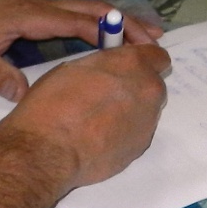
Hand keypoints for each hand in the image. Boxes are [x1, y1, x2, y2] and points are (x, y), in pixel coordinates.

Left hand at [0, 0, 161, 99]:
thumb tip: (26, 94)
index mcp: (33, 14)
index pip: (82, 21)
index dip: (114, 31)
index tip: (141, 42)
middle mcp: (40, 6)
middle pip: (92, 10)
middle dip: (126, 22)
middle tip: (157, 37)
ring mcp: (36, 7)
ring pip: (84, 10)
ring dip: (114, 20)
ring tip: (142, 35)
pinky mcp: (30, 12)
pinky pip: (72, 15)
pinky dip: (96, 22)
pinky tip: (102, 36)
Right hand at [0, 44, 170, 189]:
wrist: (49, 152)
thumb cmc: (53, 103)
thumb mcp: (74, 68)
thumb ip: (105, 67)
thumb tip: (111, 75)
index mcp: (132, 63)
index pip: (157, 55)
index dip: (143, 59)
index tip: (128, 64)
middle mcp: (148, 89)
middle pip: (152, 83)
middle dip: (136, 85)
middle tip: (108, 93)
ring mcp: (149, 120)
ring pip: (147, 108)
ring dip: (131, 109)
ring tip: (101, 120)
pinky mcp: (142, 146)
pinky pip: (138, 131)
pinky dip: (125, 131)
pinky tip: (101, 137)